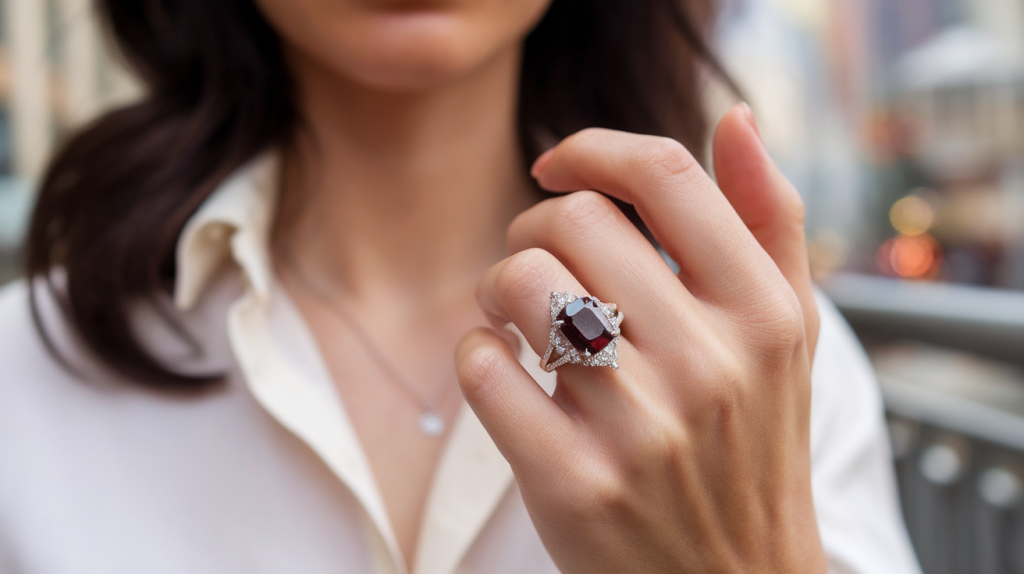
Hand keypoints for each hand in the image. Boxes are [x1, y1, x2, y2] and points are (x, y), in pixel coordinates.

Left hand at [454, 103, 824, 572]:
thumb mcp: (789, 334)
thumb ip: (769, 222)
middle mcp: (711, 366)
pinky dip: (478, 357)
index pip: (665, 176)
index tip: (557, 164)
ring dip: (498, 288)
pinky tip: (505, 374)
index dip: (594, 148)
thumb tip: (735, 118)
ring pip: (522, 285)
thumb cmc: (753, 445)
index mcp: (766, 314)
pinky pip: (484, 370)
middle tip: (537, 264)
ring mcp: (642, 429)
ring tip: (516, 316)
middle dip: (534, 229)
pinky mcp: (574, 484)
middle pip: (576, 222)